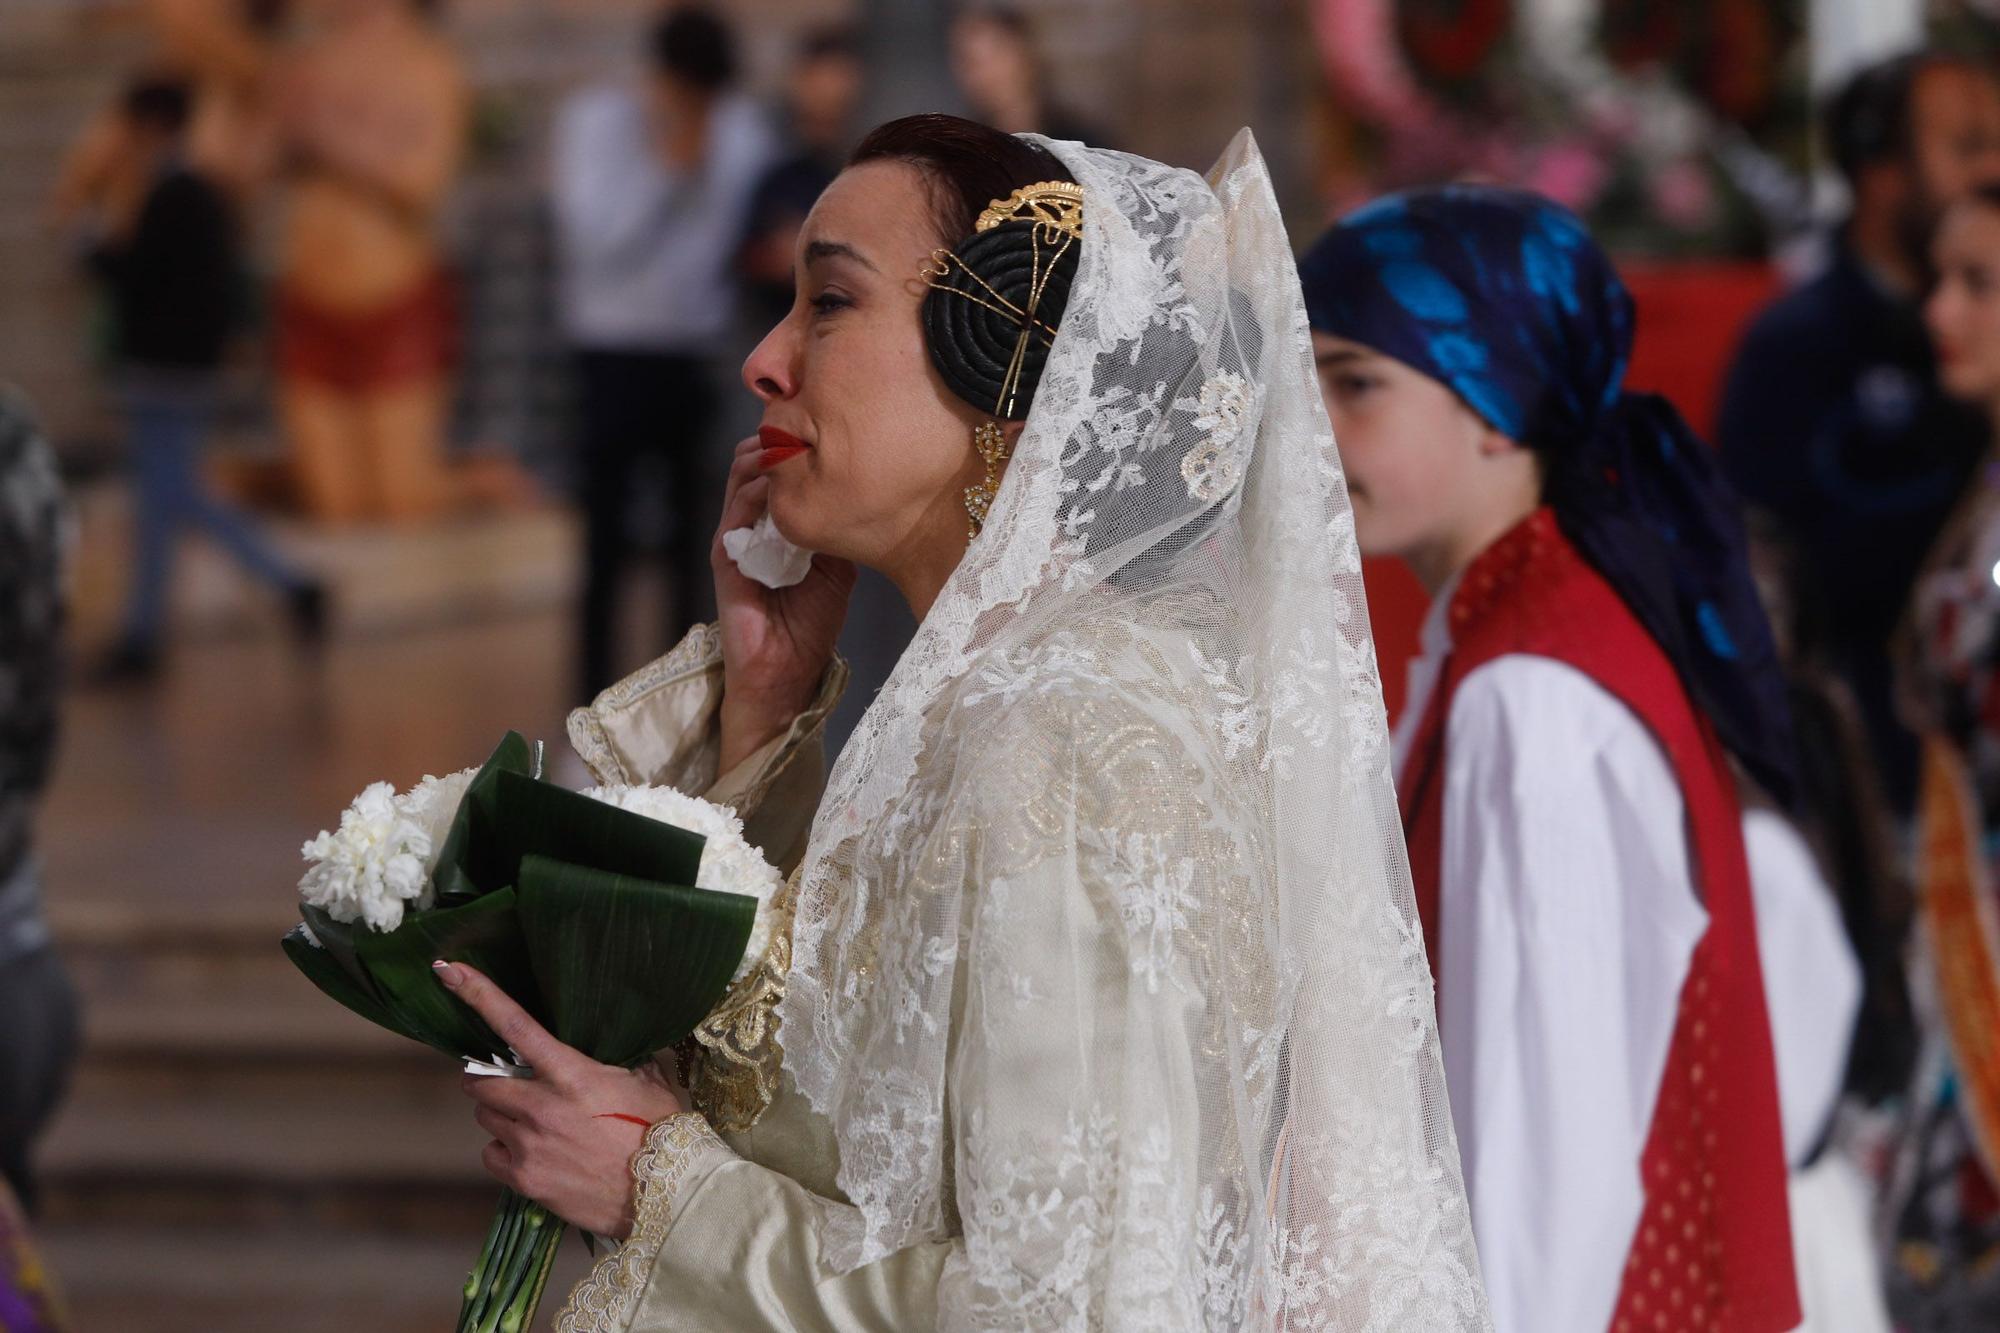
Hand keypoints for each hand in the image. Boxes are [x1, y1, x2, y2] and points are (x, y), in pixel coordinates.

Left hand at [437, 961, 685, 1238]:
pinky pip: (492, 1155)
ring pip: (486, 1118)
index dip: (479, 995)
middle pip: (481, 1083)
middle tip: (516, 1088)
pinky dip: (505, 1152)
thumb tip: (613, 1046)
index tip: (448, 971)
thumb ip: (619, 1061)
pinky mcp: (524, 1179)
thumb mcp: (647, 1083)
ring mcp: (529, 1145)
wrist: (663, 1195)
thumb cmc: (661, 1134)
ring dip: (502, 1117)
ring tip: (536, 1126)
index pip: (516, 1026)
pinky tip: (535, 1154)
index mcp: (572, 1074)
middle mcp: (542, 1106)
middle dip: (491, 1082)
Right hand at [711, 435, 855, 770]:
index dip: (793, 442)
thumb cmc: (811, 624)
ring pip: (739, 480)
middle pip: (751, 462)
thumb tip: (861, 496)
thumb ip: (839, 531)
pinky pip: (734, 518)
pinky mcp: (725, 561)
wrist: (788, 671)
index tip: (823, 426)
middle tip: (805, 429)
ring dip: (764, 460)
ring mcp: (735, 539)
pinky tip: (776, 490)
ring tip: (790, 451)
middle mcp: (752, 524)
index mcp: (775, 521)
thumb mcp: (838, 568)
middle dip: (776, 439)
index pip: (775, 466)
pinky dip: (753, 499)